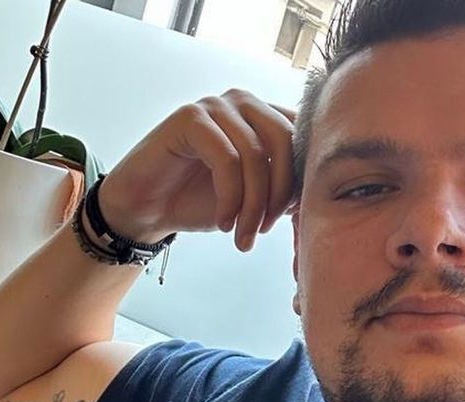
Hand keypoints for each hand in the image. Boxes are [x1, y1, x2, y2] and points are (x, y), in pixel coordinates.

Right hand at [98, 89, 296, 251]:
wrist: (148, 209)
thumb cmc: (202, 201)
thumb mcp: (254, 197)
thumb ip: (285, 188)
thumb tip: (316, 194)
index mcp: (266, 116)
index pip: (304, 138)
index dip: (303, 181)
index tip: (293, 221)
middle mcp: (245, 103)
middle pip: (286, 142)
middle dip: (280, 194)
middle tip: (264, 231)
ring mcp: (217, 105)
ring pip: (257, 155)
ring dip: (253, 205)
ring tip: (243, 235)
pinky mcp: (190, 117)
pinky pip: (227, 159)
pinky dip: (229, 198)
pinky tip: (223, 222)